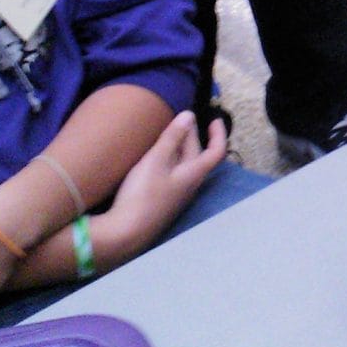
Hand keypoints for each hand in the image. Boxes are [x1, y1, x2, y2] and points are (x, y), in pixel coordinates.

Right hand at [99, 110, 226, 254]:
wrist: (127, 231)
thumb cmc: (143, 194)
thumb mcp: (156, 160)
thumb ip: (172, 137)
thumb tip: (189, 115)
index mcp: (193, 173)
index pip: (215, 151)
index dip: (218, 134)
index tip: (214, 118)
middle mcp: (189, 184)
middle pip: (197, 155)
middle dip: (192, 135)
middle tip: (183, 118)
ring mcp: (176, 193)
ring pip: (184, 164)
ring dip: (180, 146)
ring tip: (169, 132)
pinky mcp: (163, 199)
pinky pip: (172, 173)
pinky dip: (170, 158)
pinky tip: (156, 155)